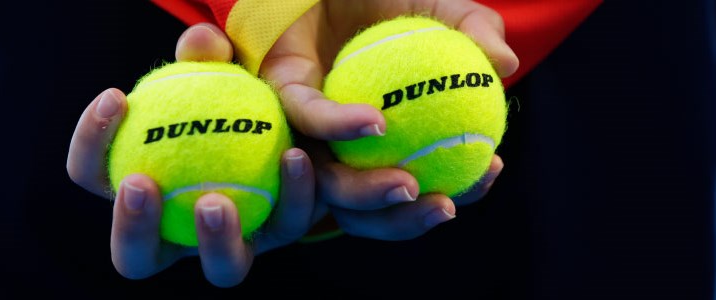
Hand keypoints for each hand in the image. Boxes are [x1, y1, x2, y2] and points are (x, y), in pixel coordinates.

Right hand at [66, 24, 318, 286]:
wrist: (287, 113)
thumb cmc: (230, 94)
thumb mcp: (217, 70)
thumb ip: (206, 56)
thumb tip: (201, 43)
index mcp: (143, 191)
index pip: (94, 176)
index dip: (91, 143)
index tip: (117, 96)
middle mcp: (180, 229)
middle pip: (137, 258)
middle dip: (131, 230)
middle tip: (140, 182)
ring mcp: (232, 241)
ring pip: (222, 269)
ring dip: (214, 242)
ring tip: (214, 201)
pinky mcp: (280, 232)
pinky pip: (286, 222)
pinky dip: (292, 193)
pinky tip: (294, 156)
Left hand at [258, 0, 517, 239]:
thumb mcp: (444, 10)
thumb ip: (475, 31)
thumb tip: (506, 64)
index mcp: (386, 141)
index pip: (418, 185)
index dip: (455, 191)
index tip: (489, 170)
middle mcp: (344, 146)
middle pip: (366, 210)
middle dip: (404, 222)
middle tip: (444, 206)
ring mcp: (309, 127)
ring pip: (328, 185)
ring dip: (368, 195)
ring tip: (409, 185)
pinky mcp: (282, 94)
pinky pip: (308, 118)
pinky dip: (341, 126)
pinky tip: (376, 123)